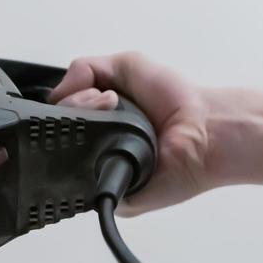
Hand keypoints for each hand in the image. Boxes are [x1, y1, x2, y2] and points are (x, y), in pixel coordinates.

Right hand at [50, 52, 214, 215]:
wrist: (206, 129)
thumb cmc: (176, 101)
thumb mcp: (126, 66)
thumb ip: (86, 68)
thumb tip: (56, 92)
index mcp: (94, 122)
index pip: (57, 115)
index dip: (65, 100)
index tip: (93, 91)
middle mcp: (94, 148)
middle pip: (57, 134)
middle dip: (76, 108)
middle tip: (109, 101)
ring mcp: (102, 173)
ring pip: (65, 159)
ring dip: (85, 129)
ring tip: (116, 114)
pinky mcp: (115, 196)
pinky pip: (88, 184)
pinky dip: (99, 159)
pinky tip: (119, 143)